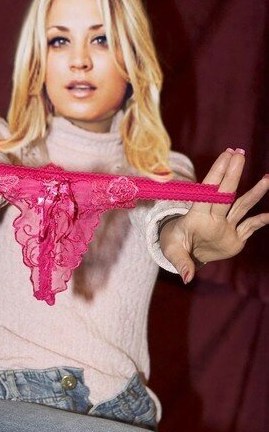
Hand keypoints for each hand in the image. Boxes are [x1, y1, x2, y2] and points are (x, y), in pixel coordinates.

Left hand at [159, 148, 268, 282]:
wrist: (184, 250)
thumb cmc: (175, 245)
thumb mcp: (173, 252)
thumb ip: (181, 263)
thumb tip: (186, 278)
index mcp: (197, 217)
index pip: (209, 192)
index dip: (217, 174)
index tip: (226, 157)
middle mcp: (214, 217)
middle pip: (226, 193)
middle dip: (232, 174)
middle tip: (239, 153)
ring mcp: (226, 226)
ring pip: (242, 206)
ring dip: (254, 193)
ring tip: (267, 178)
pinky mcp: (235, 238)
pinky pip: (250, 227)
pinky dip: (261, 221)